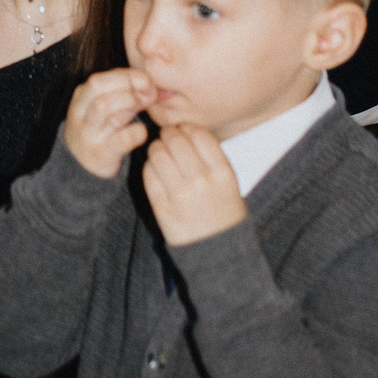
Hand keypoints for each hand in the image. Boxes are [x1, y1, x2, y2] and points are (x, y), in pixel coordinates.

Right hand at [63, 68, 154, 179]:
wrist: (84, 166)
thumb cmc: (103, 130)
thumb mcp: (110, 109)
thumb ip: (128, 94)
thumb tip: (154, 87)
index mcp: (81, 97)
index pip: (100, 78)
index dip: (126, 76)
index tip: (147, 80)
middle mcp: (80, 112)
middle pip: (97, 86)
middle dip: (126, 85)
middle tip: (148, 93)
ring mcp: (87, 133)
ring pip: (102, 106)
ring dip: (128, 102)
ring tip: (144, 106)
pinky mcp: (100, 154)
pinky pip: (118, 139)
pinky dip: (134, 132)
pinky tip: (142, 131)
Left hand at [141, 122, 246, 245]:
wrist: (217, 249)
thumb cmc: (222, 211)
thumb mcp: (228, 182)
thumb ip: (210, 156)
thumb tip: (186, 129)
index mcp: (222, 172)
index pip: (199, 134)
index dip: (187, 128)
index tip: (183, 130)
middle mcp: (201, 180)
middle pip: (176, 141)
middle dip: (168, 135)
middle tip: (167, 138)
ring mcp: (180, 194)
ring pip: (158, 154)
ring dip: (156, 148)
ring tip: (160, 153)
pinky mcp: (162, 207)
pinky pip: (148, 175)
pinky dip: (149, 166)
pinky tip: (156, 169)